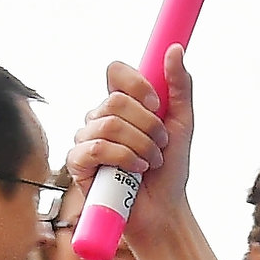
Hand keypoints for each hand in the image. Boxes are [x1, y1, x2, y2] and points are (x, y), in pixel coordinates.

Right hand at [63, 44, 197, 232]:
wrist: (164, 210)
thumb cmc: (171, 169)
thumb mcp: (182, 123)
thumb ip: (179, 85)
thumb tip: (174, 49)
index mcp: (122, 104)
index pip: (116, 72)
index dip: (137, 84)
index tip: (158, 106)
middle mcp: (100, 117)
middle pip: (116, 100)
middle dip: (148, 125)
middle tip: (161, 146)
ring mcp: (86, 139)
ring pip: (109, 124)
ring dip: (140, 145)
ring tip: (150, 163)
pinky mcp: (77, 164)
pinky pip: (94, 148)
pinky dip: (122, 159)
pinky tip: (134, 171)